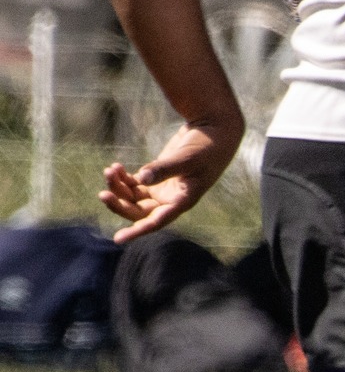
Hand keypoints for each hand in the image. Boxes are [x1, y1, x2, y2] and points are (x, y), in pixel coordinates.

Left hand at [98, 116, 243, 243]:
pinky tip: (115, 167)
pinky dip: (122, 178)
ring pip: (133, 198)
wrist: (215, 132)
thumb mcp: (187, 158)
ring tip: (110, 170)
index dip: (137, 230)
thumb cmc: (206, 147)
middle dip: (120, 204)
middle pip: (139, 211)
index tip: (118, 239)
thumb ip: (164, 169)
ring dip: (118, 188)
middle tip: (103, 194)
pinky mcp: (157, 177)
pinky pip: (133, 184)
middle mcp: (171, 200)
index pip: (157, 221)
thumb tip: (141, 178)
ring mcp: (163, 189)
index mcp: (182, 200)